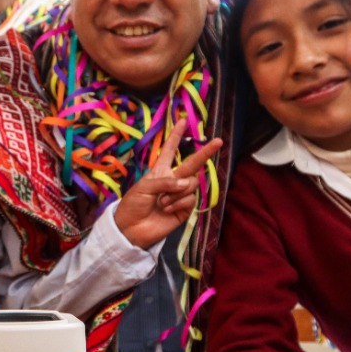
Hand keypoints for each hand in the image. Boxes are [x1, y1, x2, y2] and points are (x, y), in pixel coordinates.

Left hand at [113, 120, 224, 249]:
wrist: (131, 230)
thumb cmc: (133, 205)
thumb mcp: (143, 187)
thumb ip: (165, 182)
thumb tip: (185, 184)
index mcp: (160, 171)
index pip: (170, 150)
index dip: (176, 136)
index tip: (183, 121)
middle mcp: (173, 180)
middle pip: (192, 163)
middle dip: (205, 152)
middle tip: (219, 141)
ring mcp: (180, 195)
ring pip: (191, 184)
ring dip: (176, 193)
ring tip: (162, 203)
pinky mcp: (185, 209)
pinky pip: (190, 199)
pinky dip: (178, 203)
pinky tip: (167, 210)